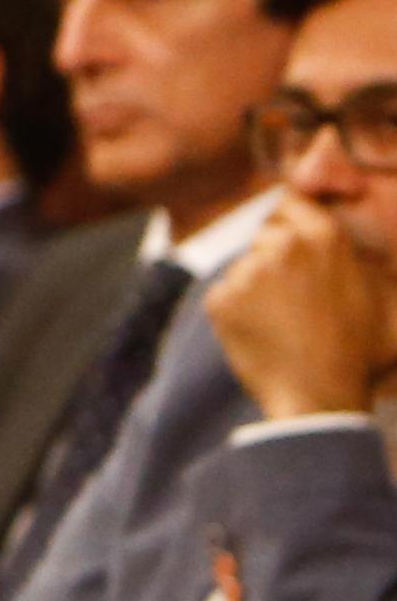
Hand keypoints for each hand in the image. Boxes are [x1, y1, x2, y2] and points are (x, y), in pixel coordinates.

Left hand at [208, 193, 396, 423]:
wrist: (320, 398)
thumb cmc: (359, 352)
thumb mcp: (385, 299)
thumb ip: (368, 261)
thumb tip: (363, 246)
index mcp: (325, 238)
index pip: (293, 202)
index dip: (294, 219)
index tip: (298, 239)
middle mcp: (283, 245)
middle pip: (268, 232)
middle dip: (278, 253)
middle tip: (297, 294)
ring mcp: (248, 271)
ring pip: (246, 264)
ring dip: (258, 283)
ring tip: (285, 320)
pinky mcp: (220, 298)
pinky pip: (226, 294)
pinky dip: (237, 310)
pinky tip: (264, 333)